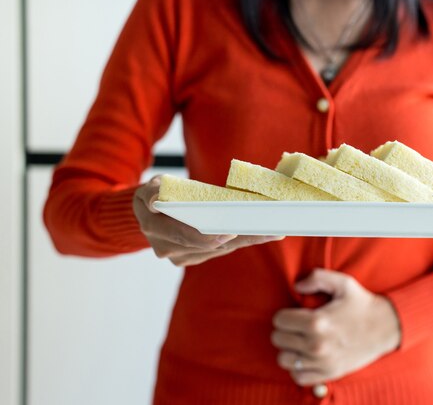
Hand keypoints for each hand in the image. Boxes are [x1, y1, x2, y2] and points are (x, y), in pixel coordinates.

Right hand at [133, 176, 283, 265]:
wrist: (149, 212)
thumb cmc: (157, 192)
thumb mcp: (153, 186)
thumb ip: (155, 191)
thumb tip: (156, 201)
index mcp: (155, 228)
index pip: (184, 235)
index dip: (207, 236)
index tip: (229, 233)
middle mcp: (167, 247)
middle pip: (210, 245)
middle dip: (239, 238)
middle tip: (266, 231)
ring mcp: (181, 256)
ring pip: (220, 249)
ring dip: (247, 239)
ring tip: (273, 231)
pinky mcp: (194, 257)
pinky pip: (221, 250)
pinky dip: (242, 241)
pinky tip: (264, 234)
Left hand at [271, 269, 400, 385]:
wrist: (386, 327)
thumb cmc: (362, 304)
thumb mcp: (343, 283)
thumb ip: (317, 278)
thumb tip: (297, 286)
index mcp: (317, 321)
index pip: (279, 321)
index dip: (284, 315)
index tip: (294, 314)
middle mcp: (317, 344)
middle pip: (278, 339)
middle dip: (285, 331)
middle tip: (296, 327)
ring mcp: (322, 362)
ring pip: (284, 359)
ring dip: (288, 349)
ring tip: (299, 342)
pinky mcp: (328, 373)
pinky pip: (298, 377)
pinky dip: (298, 368)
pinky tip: (305, 357)